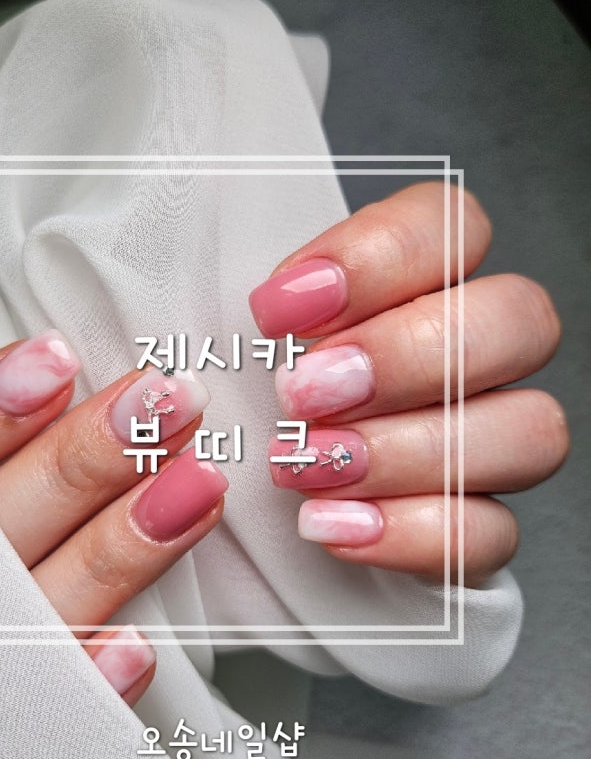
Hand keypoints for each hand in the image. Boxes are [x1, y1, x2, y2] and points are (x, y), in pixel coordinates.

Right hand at [0, 333, 225, 703]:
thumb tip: (48, 369)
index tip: (58, 359)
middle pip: (11, 512)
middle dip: (93, 453)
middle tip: (171, 399)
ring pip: (49, 596)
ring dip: (125, 541)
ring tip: (199, 484)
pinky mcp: (10, 725)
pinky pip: (53, 714)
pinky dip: (92, 685)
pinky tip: (138, 649)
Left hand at [250, 183, 568, 587]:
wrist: (239, 506)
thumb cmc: (242, 406)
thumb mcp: (229, 341)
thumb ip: (256, 306)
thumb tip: (245, 299)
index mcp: (422, 282)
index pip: (453, 225)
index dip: (378, 257)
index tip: (278, 309)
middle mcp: (475, 355)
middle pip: (520, 320)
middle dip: (406, 355)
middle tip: (300, 392)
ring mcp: (489, 443)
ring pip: (530, 429)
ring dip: (409, 449)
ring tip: (306, 466)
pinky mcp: (478, 528)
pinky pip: (493, 534)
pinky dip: (410, 531)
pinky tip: (330, 524)